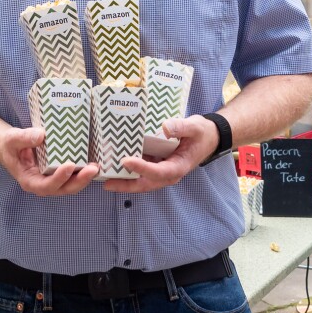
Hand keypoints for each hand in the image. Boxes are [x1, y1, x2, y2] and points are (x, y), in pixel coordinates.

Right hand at [0, 126, 97, 196]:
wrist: (11, 146)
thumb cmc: (10, 145)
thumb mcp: (12, 139)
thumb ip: (24, 138)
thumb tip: (41, 135)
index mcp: (30, 181)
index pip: (46, 186)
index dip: (59, 178)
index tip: (70, 165)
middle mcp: (43, 183)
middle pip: (64, 188)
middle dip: (80, 181)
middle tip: (93, 168)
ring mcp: (53, 179)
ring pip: (72, 184)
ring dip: (85, 177)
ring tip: (97, 166)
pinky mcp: (60, 172)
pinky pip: (74, 174)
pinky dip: (84, 170)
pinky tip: (94, 160)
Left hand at [102, 115, 218, 192]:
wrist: (207, 137)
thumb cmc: (201, 133)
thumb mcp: (195, 127)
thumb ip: (181, 127)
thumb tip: (165, 127)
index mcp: (179, 166)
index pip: (158, 172)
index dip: (142, 169)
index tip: (126, 161)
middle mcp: (168, 173)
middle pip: (145, 183)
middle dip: (126, 185)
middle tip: (106, 182)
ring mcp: (161, 170)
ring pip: (141, 180)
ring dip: (123, 180)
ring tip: (103, 176)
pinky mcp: (156, 164)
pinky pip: (141, 170)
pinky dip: (128, 170)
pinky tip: (113, 164)